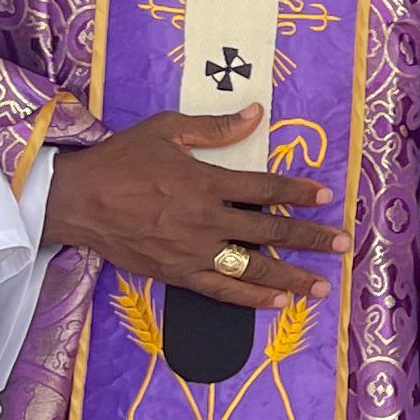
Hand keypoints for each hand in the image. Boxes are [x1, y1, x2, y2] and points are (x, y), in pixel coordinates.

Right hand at [47, 108, 345, 308]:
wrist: (77, 200)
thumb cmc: (120, 159)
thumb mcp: (166, 129)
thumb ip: (215, 127)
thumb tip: (256, 114)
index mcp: (206, 181)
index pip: (265, 188)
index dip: (299, 193)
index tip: (326, 197)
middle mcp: (206, 219)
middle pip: (269, 231)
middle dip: (310, 237)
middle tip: (343, 244)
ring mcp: (193, 251)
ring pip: (252, 268)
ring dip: (290, 277)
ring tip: (321, 287)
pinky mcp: (176, 274)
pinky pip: (221, 291)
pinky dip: (251, 300)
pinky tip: (277, 304)